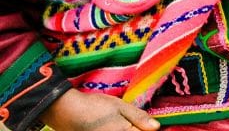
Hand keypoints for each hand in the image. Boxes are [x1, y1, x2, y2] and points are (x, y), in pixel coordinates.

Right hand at [39, 89, 159, 130]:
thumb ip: (139, 117)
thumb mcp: (119, 106)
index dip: (150, 129)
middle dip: (140, 129)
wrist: (65, 112)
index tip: (153, 125)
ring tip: (124, 123)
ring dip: (131, 130)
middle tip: (139, 124)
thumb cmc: (93, 106)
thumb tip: (156, 127)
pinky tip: (115, 126)